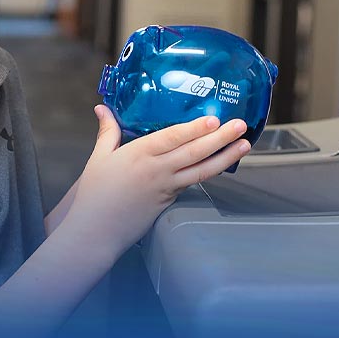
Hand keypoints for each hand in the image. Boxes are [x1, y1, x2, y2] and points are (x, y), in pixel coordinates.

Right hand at [62, 107, 250, 257]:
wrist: (96, 230)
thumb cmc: (94, 193)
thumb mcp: (98, 158)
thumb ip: (107, 132)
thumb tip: (102, 108)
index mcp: (138, 155)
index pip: (172, 138)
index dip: (195, 128)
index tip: (214, 119)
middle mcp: (156, 170)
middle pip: (194, 152)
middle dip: (220, 138)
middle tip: (240, 125)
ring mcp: (166, 187)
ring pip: (201, 170)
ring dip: (225, 157)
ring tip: (244, 145)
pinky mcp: (169, 201)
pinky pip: (193, 183)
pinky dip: (209, 172)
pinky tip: (222, 164)